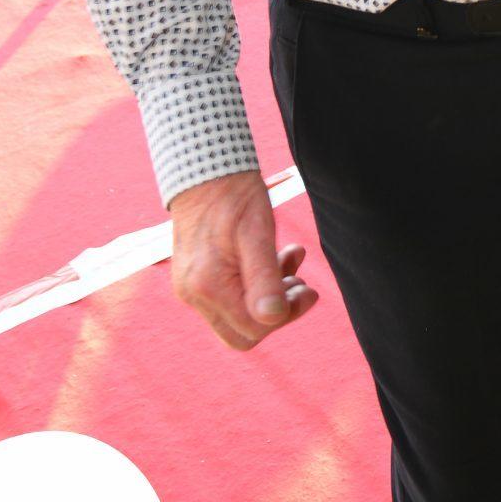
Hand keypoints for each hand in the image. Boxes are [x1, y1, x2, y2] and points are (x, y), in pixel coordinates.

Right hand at [170, 169, 317, 350]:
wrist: (204, 170)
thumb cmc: (234, 197)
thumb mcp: (258, 233)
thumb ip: (265, 278)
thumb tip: (273, 318)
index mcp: (208, 287)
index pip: (254, 329)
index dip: (286, 316)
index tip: (310, 291)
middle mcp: (193, 295)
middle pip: (243, 331)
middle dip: (278, 312)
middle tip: (303, 284)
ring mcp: (190, 289)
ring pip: (237, 314)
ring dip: (271, 295)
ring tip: (293, 261)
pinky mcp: (194, 279)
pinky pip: (227, 297)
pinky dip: (253, 285)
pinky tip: (276, 259)